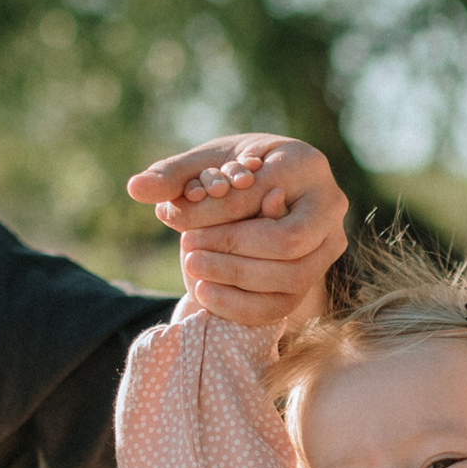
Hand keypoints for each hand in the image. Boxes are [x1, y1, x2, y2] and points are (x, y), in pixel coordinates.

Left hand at [126, 135, 347, 331]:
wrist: (262, 197)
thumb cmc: (232, 173)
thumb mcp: (205, 164)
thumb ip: (171, 174)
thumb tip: (135, 188)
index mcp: (305, 163)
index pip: (261, 192)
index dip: (214, 210)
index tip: (173, 216)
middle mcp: (331, 204)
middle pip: (287, 241)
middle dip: (231, 247)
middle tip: (187, 247)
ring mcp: (329, 244)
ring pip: (291, 276)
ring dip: (235, 277)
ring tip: (192, 265)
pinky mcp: (315, 278)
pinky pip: (282, 305)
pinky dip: (239, 304)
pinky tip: (203, 292)